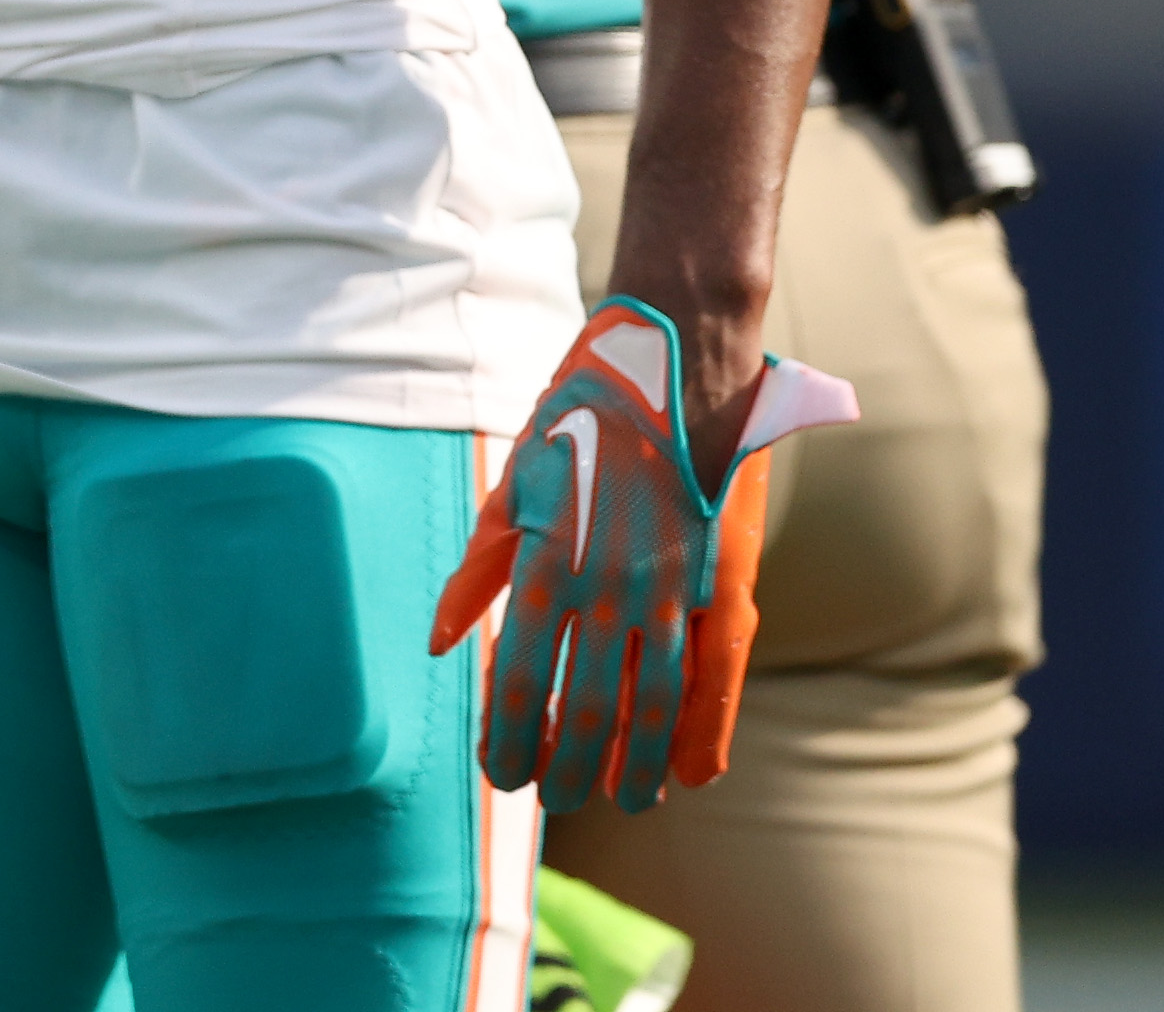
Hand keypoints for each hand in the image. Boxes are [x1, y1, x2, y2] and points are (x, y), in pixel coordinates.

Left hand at [431, 298, 857, 812]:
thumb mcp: (517, 478)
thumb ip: (480, 567)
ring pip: (655, 706)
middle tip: (552, 799)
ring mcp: (674, 588)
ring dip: (635, 765)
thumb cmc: (585, 414)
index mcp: (550, 560)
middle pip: (588, 709)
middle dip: (567, 766)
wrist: (681, 362)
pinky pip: (715, 678)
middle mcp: (611, 585)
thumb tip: (439, 640)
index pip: (520, 677)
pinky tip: (691, 773)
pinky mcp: (724, 582)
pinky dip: (704, 733)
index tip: (499, 773)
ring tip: (618, 800)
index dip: (508, 735)